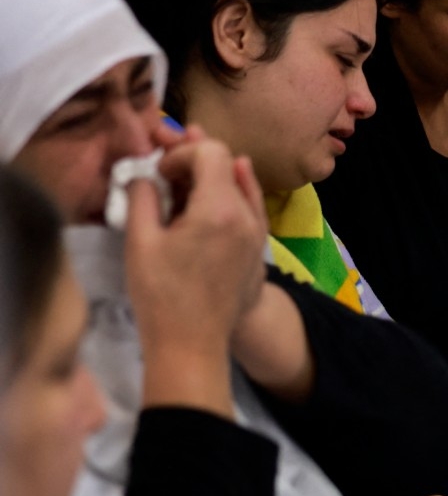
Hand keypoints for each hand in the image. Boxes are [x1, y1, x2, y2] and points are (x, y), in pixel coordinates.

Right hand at [125, 127, 268, 417]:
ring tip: (184, 179)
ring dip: (212, 176)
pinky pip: (250, 209)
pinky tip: (217, 192)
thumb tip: (145, 176)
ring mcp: (259, 234)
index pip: (210, 151)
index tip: (158, 174)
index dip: (181, 152)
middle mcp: (248, 216)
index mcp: (221, 209)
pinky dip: (231, 195)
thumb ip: (142, 196)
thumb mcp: (140, 240)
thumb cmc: (161, 294)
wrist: (194, 344)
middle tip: (167, 167)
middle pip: (228, 164)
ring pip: (240, 185)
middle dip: (195, 159)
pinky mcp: (259, 250)